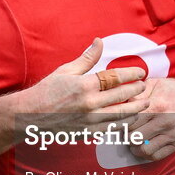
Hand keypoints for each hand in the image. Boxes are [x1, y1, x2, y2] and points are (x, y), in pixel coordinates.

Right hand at [17, 39, 148, 130]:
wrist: (30, 116)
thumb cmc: (47, 90)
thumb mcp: (66, 71)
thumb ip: (86, 58)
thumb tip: (99, 41)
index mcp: (84, 85)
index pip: (115, 77)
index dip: (131, 74)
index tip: (140, 72)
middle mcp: (89, 103)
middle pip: (122, 95)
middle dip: (137, 90)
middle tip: (144, 86)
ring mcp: (89, 120)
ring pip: (121, 115)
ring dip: (136, 108)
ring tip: (144, 103)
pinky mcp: (87, 132)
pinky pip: (112, 129)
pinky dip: (124, 124)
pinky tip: (130, 119)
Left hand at [127, 77, 174, 160]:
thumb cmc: (173, 90)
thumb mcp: (155, 84)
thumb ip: (137, 93)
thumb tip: (121, 102)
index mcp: (157, 106)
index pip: (130, 122)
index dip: (121, 123)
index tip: (119, 122)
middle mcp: (165, 122)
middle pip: (134, 137)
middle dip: (125, 135)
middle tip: (124, 131)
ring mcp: (172, 135)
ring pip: (143, 150)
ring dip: (134, 147)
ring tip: (133, 139)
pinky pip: (156, 156)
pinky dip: (146, 154)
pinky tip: (143, 145)